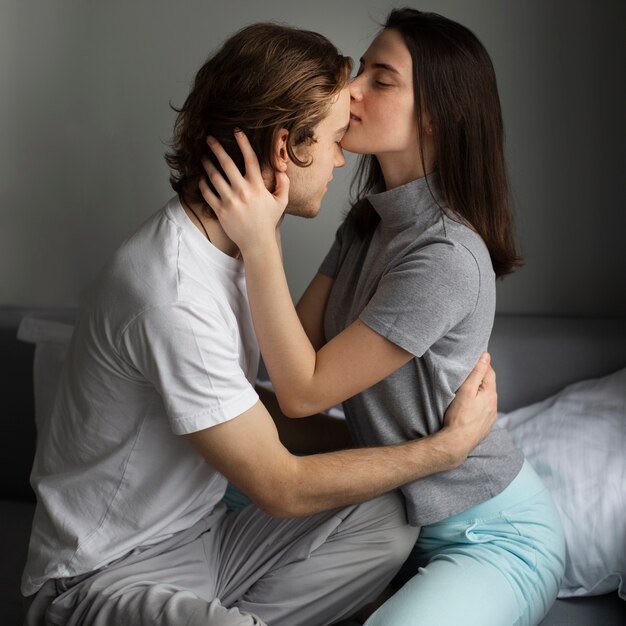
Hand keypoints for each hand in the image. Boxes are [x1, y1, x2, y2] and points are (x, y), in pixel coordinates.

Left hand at [198, 131, 288, 255]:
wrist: (257, 242)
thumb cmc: (268, 221)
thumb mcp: (281, 202)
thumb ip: (284, 184)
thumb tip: (281, 168)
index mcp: (257, 187)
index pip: (250, 159)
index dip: (243, 143)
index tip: (236, 131)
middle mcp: (243, 191)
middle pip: (226, 164)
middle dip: (216, 148)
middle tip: (209, 138)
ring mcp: (230, 201)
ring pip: (214, 176)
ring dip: (207, 164)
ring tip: (203, 156)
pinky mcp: (220, 211)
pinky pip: (208, 193)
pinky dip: (203, 183)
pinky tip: (201, 177)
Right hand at [441, 352, 497, 464]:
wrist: (457, 442)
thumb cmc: (459, 416)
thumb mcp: (466, 390)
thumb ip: (477, 372)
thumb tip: (486, 356)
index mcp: (490, 394)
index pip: (490, 372)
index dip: (482, 364)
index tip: (473, 360)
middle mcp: (494, 405)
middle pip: (489, 386)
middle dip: (481, 378)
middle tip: (467, 373)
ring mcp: (490, 417)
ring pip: (487, 399)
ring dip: (480, 393)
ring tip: (468, 390)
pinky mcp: (485, 426)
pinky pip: (484, 410)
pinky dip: (479, 405)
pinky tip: (469, 407)